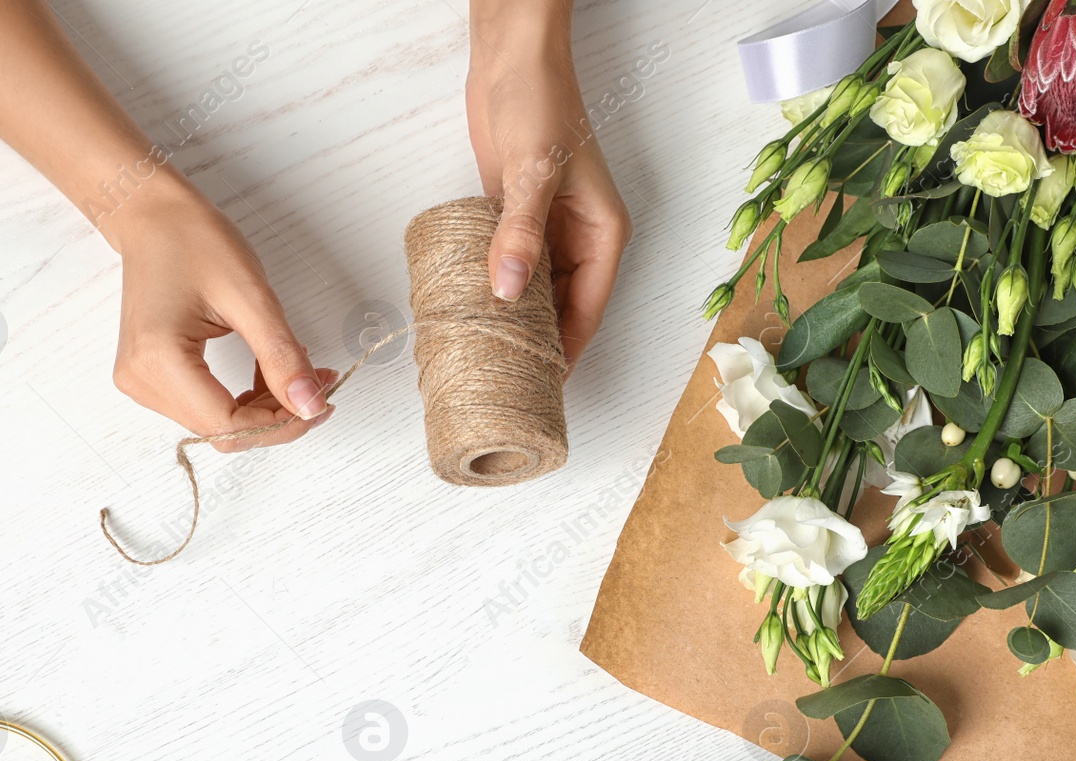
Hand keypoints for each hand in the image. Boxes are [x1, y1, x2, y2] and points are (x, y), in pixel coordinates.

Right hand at [104, 183, 334, 452]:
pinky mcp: (151, 375)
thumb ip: (282, 358)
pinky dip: (245, 397)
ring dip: (264, 407)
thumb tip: (311, 406)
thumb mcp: (252, 297)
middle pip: (223, 430)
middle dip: (277, 415)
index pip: (229, 426)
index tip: (322, 403)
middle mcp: (142, 380)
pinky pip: (207, 405)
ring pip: (218, 422)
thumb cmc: (194, 241)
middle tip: (316, 382)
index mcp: (159, 360)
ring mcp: (142, 381)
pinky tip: (267, 371)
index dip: (282, 425)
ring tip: (295, 368)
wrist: (154, 216)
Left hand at [466, 3, 631, 370]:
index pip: (588, 311)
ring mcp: (550, 232)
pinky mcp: (519, 220)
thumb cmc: (540, 102)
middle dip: (538, 346)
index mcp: (603, 236)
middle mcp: (582, 240)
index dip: (567, 353)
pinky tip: (472, 314)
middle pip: (563, 311)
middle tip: (507, 383)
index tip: (542, 387)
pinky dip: (495, 291)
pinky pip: (511, 269)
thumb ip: (521, 232)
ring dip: (513, 321)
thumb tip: (508, 291)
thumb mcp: (532, 172)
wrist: (511, 59)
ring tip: (486, 359)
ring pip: (535, 295)